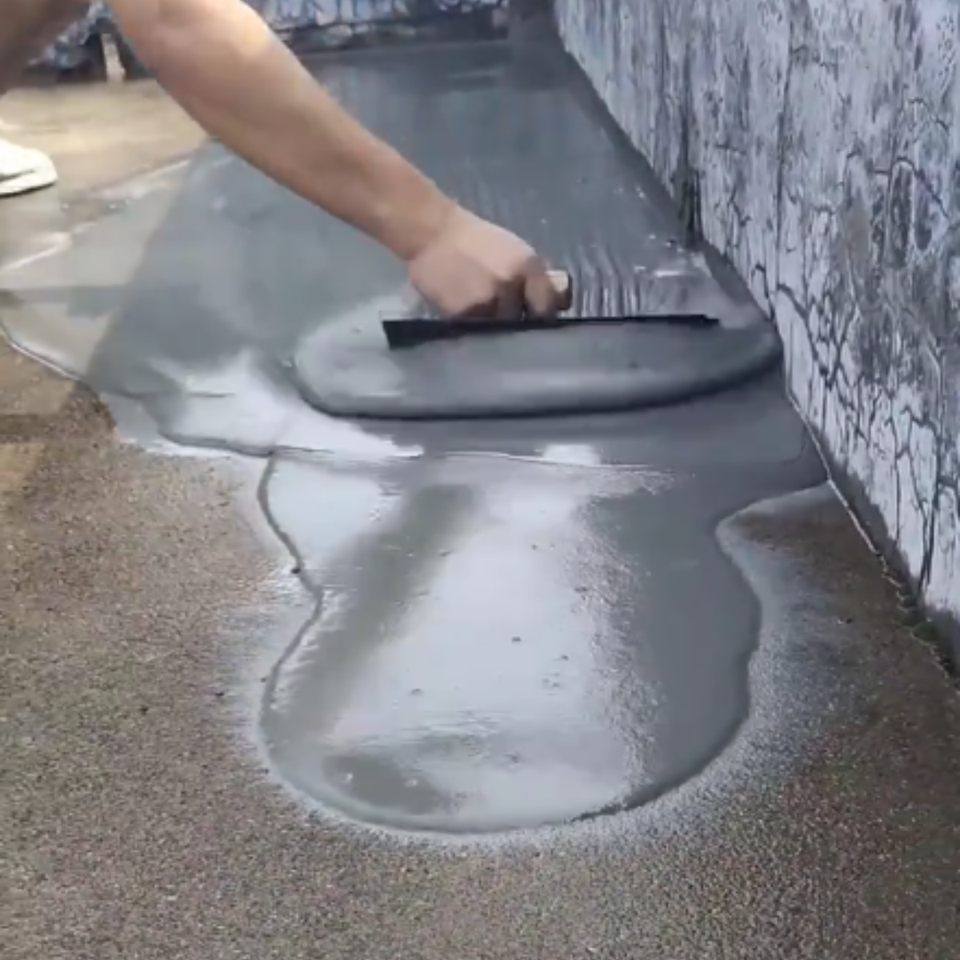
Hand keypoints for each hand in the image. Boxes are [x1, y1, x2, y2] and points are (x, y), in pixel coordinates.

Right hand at [407, 206, 564, 319]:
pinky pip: (476, 331)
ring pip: (499, 332)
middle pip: (523, 323)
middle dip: (516, 324)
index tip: (533, 320)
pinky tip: (466, 314)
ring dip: (494, 331)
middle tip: (505, 320)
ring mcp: (486, 301)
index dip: (541, 317)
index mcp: (529, 267)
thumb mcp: (515, 251)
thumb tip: (557, 301)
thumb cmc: (477, 241)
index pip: (547, 308)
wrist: (433, 233)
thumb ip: (535, 278)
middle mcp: (511, 285)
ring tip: (484, 318)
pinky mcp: (462, 314)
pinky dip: (474, 328)